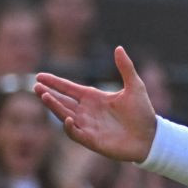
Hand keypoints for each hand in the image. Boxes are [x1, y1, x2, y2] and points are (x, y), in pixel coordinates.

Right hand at [35, 47, 157, 163]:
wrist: (151, 137)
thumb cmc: (143, 113)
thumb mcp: (135, 86)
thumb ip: (125, 67)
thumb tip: (118, 47)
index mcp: (94, 98)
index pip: (69, 89)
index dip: (55, 82)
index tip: (40, 76)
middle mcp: (87, 112)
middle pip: (62, 101)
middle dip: (48, 94)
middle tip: (35, 86)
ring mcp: (88, 126)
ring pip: (64, 115)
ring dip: (54, 106)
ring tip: (44, 95)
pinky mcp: (92, 140)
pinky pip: (75, 133)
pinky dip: (69, 127)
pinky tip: (67, 118)